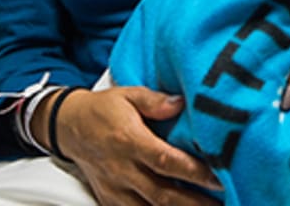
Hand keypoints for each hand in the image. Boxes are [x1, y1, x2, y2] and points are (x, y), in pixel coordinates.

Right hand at [43, 87, 221, 205]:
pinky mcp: (110, 199)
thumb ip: (154, 100)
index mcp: (129, 141)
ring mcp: (116, 188)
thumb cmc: (102, 110)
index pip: (165, 161)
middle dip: (194, 203)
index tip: (218, 178)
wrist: (68, 127)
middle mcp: (122, 169)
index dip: (193, 172)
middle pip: (162, 194)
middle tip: (222, 203)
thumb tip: (180, 103)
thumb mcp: (127, 94)